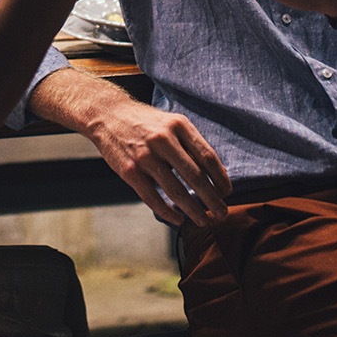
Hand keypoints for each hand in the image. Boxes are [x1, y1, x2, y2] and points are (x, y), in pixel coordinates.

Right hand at [83, 96, 231, 226]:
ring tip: (204, 221)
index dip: (220, 178)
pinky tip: (178, 219)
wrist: (109, 115)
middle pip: (195, 176)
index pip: (207, 156)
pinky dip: (168, 213)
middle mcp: (163, 140)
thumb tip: (216, 173)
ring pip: (176, 191)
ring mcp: (145, 156)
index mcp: (179, 126)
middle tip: (222, 214)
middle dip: (212, 199)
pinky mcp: (130, 171)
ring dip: (193, 210)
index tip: (227, 193)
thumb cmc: (147, 122)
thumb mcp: (172, 122)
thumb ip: (191, 144)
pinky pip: (153, 198)